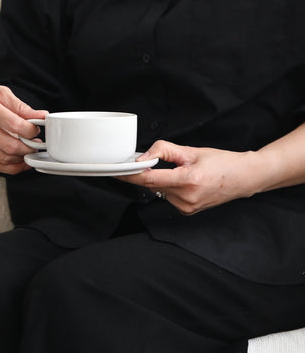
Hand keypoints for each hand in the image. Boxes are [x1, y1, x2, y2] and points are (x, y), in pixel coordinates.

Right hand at [0, 76, 47, 174]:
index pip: (15, 125)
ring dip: (22, 159)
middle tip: (37, 144)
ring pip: (3, 159)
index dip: (31, 131)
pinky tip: (20, 162)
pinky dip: (11, 167)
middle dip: (29, 148)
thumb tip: (42, 116)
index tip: (36, 129)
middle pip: (10, 146)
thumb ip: (21, 107)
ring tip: (30, 152)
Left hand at [117, 140, 260, 214]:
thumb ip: (164, 151)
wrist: (244, 178)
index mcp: (188, 181)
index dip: (130, 175)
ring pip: (160, 191)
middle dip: (148, 173)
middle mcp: (186, 198)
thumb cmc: (222, 162)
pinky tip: (184, 181)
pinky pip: (169, 197)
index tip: (117, 171)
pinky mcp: (188, 211)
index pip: (149, 180)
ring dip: (161, 180)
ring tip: (182, 171)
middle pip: (153, 185)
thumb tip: (143, 157)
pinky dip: (169, 187)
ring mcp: (187, 208)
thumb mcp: (192, 151)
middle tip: (153, 161)